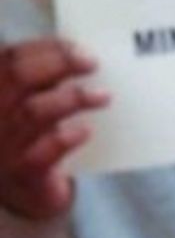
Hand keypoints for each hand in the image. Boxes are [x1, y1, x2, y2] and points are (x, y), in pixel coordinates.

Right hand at [0, 39, 108, 219]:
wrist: (22, 191)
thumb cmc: (29, 136)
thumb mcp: (29, 101)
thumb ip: (44, 78)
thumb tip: (80, 53)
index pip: (9, 58)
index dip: (45, 48)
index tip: (78, 47)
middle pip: (17, 77)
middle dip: (59, 63)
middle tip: (92, 63)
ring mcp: (2, 144)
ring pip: (35, 111)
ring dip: (73, 98)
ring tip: (103, 96)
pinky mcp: (22, 172)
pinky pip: (46, 149)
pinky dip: (68, 136)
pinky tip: (85, 131)